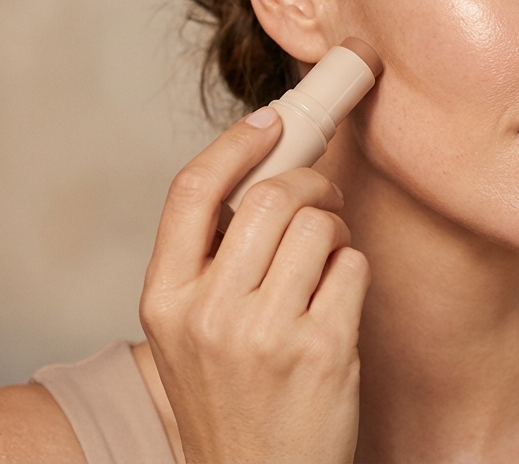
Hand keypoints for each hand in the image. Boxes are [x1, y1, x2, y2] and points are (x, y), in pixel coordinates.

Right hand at [140, 107, 369, 463]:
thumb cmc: (232, 401)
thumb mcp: (190, 333)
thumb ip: (212, 261)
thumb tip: (266, 171)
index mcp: (164, 300)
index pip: (192, 191)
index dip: (236, 142)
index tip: (271, 118)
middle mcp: (208, 314)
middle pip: (271, 196)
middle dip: (310, 181)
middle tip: (323, 196)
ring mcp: (265, 334)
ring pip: (320, 225)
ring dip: (336, 229)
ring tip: (328, 262)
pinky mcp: (322, 351)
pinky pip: (353, 266)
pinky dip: (354, 269)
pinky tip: (339, 301)